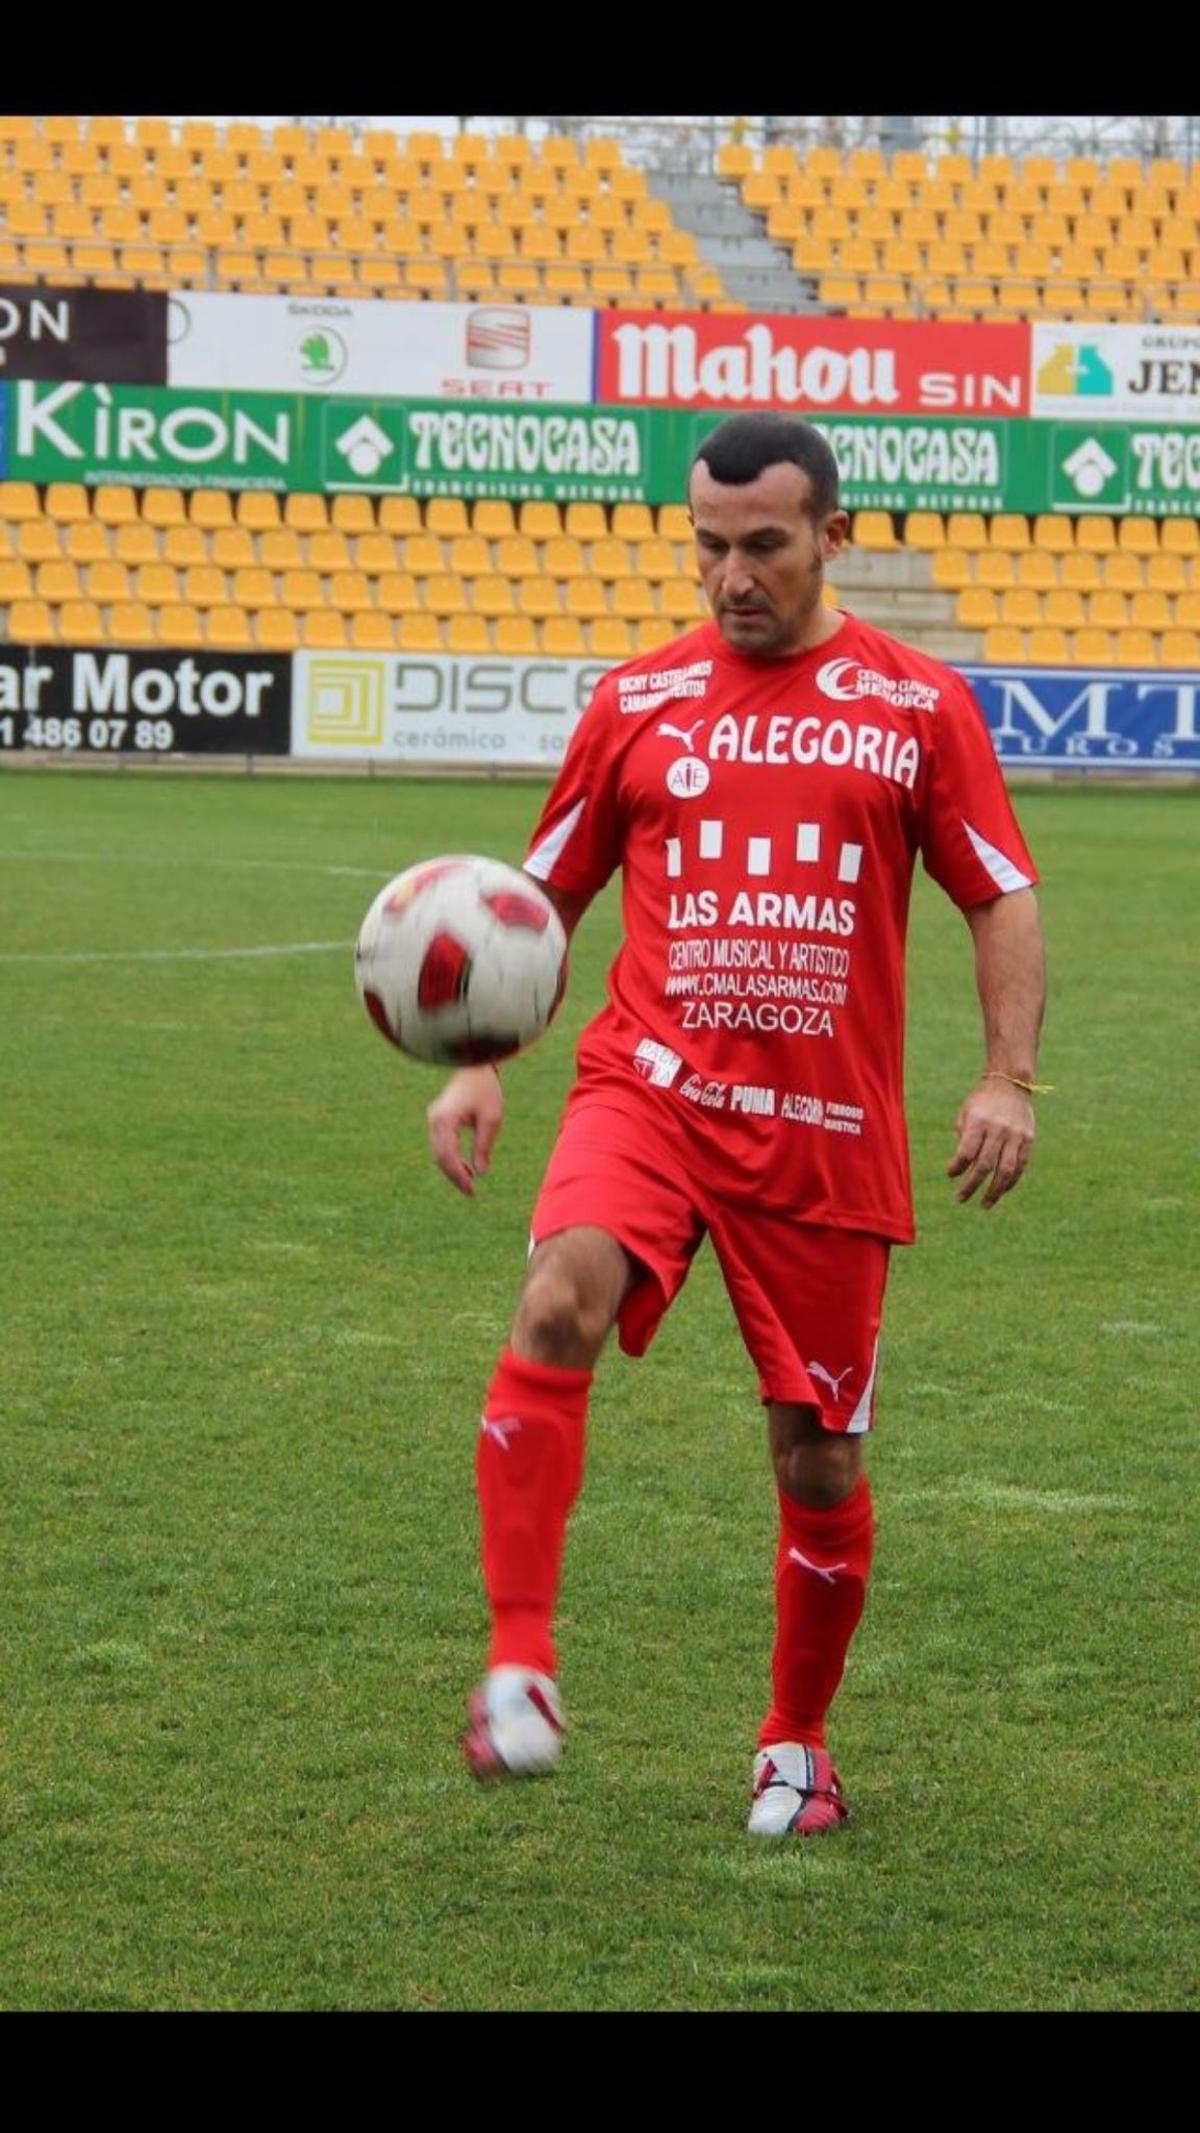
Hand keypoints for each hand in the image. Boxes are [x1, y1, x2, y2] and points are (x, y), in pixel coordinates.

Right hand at [426, 1066, 503, 1197]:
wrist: (475, 1065)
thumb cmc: (486, 1090)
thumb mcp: (491, 1119)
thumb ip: (483, 1146)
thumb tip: (480, 1172)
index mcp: (445, 1120)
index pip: (447, 1156)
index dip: (458, 1176)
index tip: (471, 1190)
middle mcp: (434, 1121)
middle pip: (439, 1157)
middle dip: (454, 1176)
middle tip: (471, 1192)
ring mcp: (433, 1119)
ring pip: (438, 1153)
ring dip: (451, 1169)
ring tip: (469, 1182)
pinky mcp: (438, 1119)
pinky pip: (440, 1145)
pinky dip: (450, 1158)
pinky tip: (465, 1168)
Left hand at [946, 1076, 1034, 1209]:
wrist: (1010, 1082)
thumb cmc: (981, 1101)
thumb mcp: (966, 1113)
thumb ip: (963, 1139)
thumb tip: (960, 1168)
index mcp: (979, 1121)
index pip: (966, 1152)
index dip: (957, 1167)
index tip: (950, 1174)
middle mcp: (998, 1129)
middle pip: (985, 1165)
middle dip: (971, 1186)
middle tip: (960, 1199)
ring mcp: (1015, 1136)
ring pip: (1006, 1171)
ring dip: (994, 1191)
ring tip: (984, 1204)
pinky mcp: (1028, 1140)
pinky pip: (1020, 1166)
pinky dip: (1010, 1182)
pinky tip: (1000, 1191)